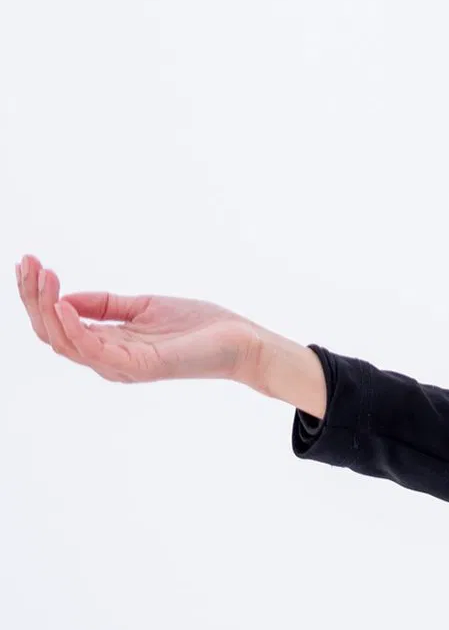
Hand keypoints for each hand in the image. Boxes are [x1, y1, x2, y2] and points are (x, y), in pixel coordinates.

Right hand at [14, 254, 264, 386]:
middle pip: (52, 333)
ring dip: (47, 307)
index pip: (57, 323)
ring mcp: (120, 366)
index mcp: (107, 345)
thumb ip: (106, 305)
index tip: (28, 262)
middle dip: (33, 297)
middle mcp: (107, 359)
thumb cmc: (198, 326)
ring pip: (64, 342)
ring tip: (43, 276)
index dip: (38, 295)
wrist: (240, 340)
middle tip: (26, 263)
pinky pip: (94, 351)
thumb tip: (66, 297)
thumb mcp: (143, 306)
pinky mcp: (139, 366)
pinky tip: (63, 303)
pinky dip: (74, 328)